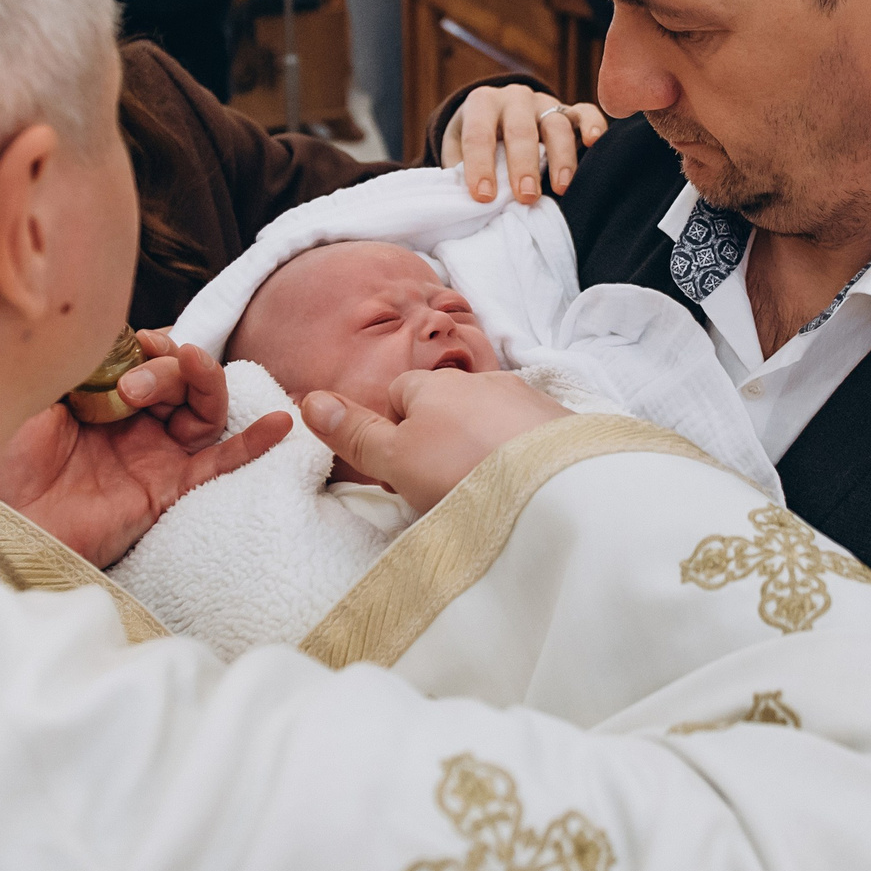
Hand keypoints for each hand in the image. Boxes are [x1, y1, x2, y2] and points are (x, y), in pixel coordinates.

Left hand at [0, 330, 290, 566]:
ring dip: (204, 381)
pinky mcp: (164, 489)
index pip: (147, 351)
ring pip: (205, 408)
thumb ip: (85, 352)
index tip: (130, 343)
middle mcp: (129, 420)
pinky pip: (218, 464)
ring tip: (189, 371)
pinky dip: (252, 443)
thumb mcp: (37, 380)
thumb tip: (126, 326)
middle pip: (181, 375)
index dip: (149, 341)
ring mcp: (150, 454)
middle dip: (170, 362)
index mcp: (97, 391)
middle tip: (132, 383)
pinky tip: (279, 422)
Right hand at [302, 369, 569, 513]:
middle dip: (438, 438)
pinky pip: (527, 433)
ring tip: (484, 489)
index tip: (399, 475)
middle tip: (438, 488)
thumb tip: (309, 399)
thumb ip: (355, 434)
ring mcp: (525, 399)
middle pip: (445, 405)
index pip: (398, 394)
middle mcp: (481, 381)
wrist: (560, 489)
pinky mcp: (561, 423)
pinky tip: (522, 485)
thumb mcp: (395, 461)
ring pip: (488, 418)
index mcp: (434, 385)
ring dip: (480, 445)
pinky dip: (519, 454)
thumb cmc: (466, 473)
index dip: (392, 433)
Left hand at [442, 85, 611, 201]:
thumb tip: (468, 204)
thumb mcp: (458, 153)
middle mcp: (514, 98)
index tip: (483, 197)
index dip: (480, 165)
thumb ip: (461, 173)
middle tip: (526, 196)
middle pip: (520, 130)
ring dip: (560, 157)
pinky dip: (593, 124)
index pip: (478, 135)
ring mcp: (545, 103)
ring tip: (561, 187)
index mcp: (481, 104)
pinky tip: (594, 142)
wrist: (495, 120)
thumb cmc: (476, 147)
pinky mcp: (570, 111)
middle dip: (523, 165)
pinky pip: (585, 112)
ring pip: (556, 125)